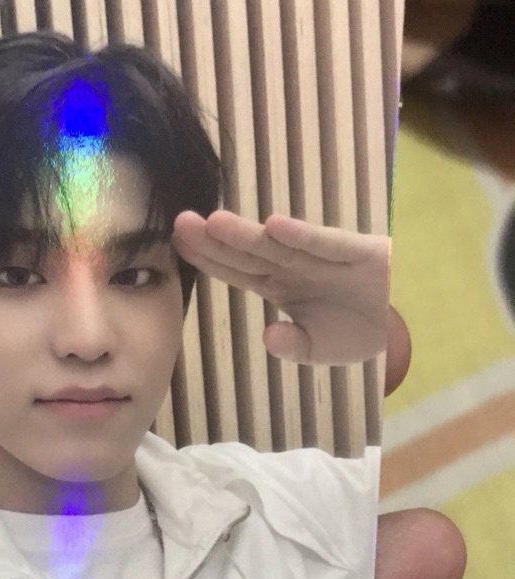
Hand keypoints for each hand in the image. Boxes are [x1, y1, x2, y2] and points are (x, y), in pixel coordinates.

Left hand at [172, 210, 389, 364]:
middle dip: (214, 239)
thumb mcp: (320, 349)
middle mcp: (295, 268)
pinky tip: (276, 227)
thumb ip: (294, 346)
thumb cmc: (356, 329)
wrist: (407, 321)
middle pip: (248, 253)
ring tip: (214, 222)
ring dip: (248, 234)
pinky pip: (327, 245)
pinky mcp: (358, 254)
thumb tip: (268, 335)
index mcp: (279, 287)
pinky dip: (304, 237)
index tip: (177, 244)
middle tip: (180, 222)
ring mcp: (323, 259)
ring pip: (279, 245)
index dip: (208, 258)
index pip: (236, 271)